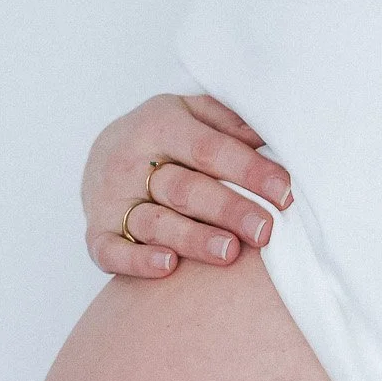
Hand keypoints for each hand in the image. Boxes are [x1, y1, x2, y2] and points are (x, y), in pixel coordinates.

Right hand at [82, 92, 292, 279]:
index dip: (249, 171)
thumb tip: (275, 138)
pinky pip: (111, 250)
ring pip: (154, 222)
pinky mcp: (96, 233)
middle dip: (228, 209)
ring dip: (193, 239)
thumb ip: (230, 123)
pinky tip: (168, 266)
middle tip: (265, 230)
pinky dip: (137, 261)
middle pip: (184, 188)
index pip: (209, 149)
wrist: (104, 153)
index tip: (285, 193)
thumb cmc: (166, 137)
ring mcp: (110, 199)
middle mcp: (130, 160)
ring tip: (229, 252)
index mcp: (159, 124)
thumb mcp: (194, 114)